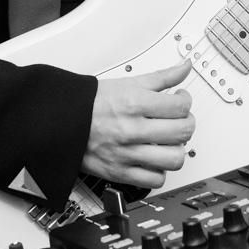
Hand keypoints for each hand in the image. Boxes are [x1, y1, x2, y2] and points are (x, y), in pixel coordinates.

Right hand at [81, 60, 195, 187]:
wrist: (62, 121)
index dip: (186, 101)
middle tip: (179, 120)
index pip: (180, 106)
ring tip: (169, 142)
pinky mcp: (120, 173)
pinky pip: (155, 180)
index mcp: (135, 103)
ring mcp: (126, 154)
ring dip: (176, 150)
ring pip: (174, 159)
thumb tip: (184, 67)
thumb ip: (162, 77)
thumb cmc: (92, 103)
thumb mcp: (128, 82)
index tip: (180, 100)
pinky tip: (154, 159)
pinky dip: (159, 171)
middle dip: (186, 124)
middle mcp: (132, 129)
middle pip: (182, 132)